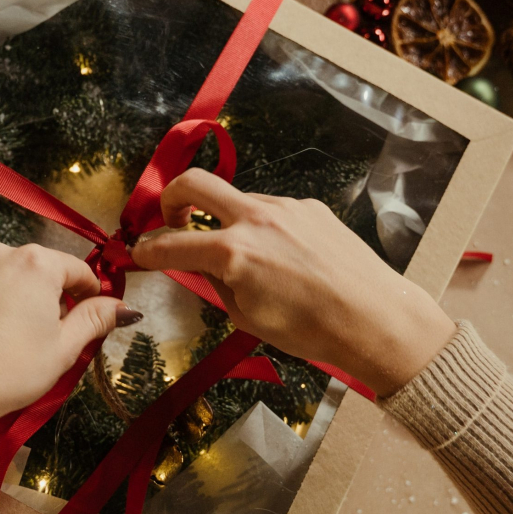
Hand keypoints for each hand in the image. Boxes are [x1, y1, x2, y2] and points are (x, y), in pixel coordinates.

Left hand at [0, 242, 141, 460]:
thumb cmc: (11, 371)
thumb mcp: (64, 348)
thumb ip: (96, 319)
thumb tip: (125, 308)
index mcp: (36, 263)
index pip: (78, 270)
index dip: (90, 294)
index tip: (92, 317)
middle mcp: (0, 253)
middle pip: (40, 270)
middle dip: (51, 297)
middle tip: (52, 336)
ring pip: (7, 278)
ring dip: (18, 298)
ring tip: (15, 339)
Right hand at [130, 169, 455, 397]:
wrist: (375, 318)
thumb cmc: (310, 330)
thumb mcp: (246, 316)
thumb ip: (213, 282)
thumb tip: (195, 264)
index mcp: (232, 251)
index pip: (170, 244)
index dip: (146, 250)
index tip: (137, 253)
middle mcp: (255, 217)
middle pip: (194, 183)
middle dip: (170, 198)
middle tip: (171, 222)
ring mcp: (285, 206)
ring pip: (238, 200)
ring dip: (225, 220)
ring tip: (242, 258)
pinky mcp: (310, 207)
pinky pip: (272, 211)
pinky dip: (261, 228)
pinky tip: (282, 258)